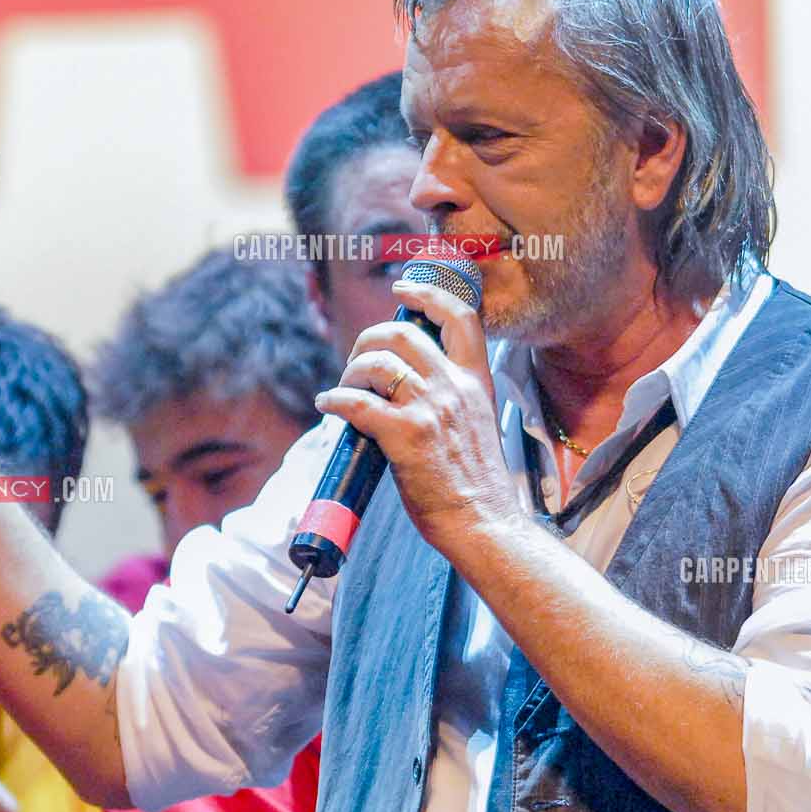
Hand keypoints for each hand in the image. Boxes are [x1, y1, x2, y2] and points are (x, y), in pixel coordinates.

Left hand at [314, 276, 520, 555]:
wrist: (483, 523)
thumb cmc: (474, 484)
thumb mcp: (476, 425)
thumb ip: (450, 399)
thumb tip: (405, 388)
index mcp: (476, 382)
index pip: (460, 318)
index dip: (427, 294)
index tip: (402, 288)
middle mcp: (454, 387)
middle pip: (401, 333)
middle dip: (366, 340)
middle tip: (355, 365)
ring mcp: (431, 409)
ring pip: (375, 363)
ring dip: (348, 372)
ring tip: (342, 390)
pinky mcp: (406, 435)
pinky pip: (356, 403)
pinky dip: (334, 399)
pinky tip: (327, 405)